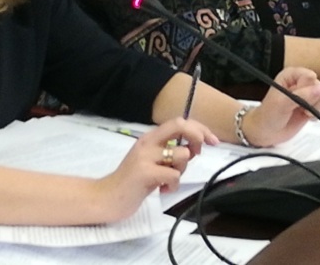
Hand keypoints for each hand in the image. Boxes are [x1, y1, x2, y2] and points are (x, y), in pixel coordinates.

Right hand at [94, 118, 215, 220]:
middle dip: (198, 136)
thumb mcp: (152, 161)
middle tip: (199, 152)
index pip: (179, 121)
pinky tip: (162, 189)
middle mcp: (148, 142)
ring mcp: (145, 156)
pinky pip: (174, 174)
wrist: (107, 198)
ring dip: (182, 169)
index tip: (212, 140)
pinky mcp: (145, 172)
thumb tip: (195, 148)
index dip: (200, 128)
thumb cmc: (132, 182)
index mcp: (150, 137)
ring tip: (168, 179)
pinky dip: (174, 185)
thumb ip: (170, 152)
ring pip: (182, 154)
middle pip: (180, 125)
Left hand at [241, 67, 319, 147]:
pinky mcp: (310, 107)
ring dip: (316, 107)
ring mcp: (306, 96)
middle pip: (319, 86)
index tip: (302, 96)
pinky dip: (317, 114)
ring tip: (304, 112)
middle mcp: (300, 84)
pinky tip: (307, 117)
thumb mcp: (282, 103)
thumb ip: (302, 95)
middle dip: (314, 99)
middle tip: (302, 107)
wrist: (265, 132)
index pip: (308, 75)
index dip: (308, 87)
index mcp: (290, 76)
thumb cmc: (268, 115)